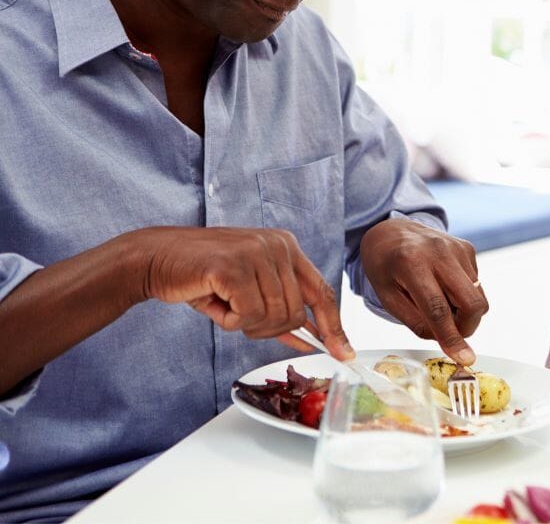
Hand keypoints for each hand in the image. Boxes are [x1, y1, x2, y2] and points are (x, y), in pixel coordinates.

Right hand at [138, 226, 353, 359]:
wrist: (157, 258)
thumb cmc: (203, 276)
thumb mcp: (249, 290)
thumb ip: (280, 310)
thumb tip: (311, 338)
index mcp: (287, 247)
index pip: (322, 292)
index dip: (333, 326)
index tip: (343, 353)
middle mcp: (278, 245)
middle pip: (295, 313)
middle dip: (267, 329)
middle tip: (238, 316)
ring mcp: (258, 253)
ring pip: (272, 316)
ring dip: (244, 323)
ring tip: (223, 303)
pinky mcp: (236, 267)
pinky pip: (247, 315)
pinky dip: (228, 320)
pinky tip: (214, 301)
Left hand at [360, 218, 484, 365]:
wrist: (391, 229)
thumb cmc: (384, 265)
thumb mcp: (387, 296)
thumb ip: (415, 320)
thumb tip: (445, 341)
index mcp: (411, 263)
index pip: (438, 308)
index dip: (451, 336)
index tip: (464, 358)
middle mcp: (439, 251)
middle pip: (471, 302)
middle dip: (467, 327)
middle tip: (450, 332)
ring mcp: (457, 248)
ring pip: (478, 295)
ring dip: (464, 311)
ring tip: (439, 304)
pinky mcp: (467, 248)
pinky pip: (476, 284)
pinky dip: (463, 295)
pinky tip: (443, 286)